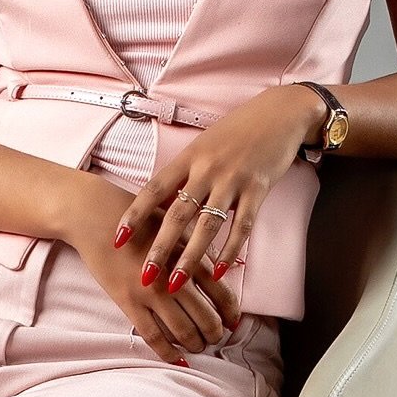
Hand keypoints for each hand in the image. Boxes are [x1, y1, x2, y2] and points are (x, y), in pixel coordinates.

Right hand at [58, 176, 242, 365]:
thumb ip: (195, 248)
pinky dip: (167, 351)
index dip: (230, 312)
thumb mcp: (175, 225)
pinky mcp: (128, 302)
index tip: (233, 322)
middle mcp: (174, 277)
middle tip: (216, 337)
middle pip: (206, 317)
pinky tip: (176, 358)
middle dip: (215, 332)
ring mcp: (150, 292)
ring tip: (198, 346)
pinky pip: (153, 335)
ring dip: (195, 344)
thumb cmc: (137, 216)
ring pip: (182, 330)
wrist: (94, 215)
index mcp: (189, 256)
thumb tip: (219, 272)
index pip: (221, 292)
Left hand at [111, 83, 324, 301]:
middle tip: (145, 276)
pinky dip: (230, 251)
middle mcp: (207, 169)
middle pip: (177, 214)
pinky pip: (242, 226)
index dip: (134, 215)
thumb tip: (158, 204)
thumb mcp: (202, 145)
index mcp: (188, 157)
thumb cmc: (236, 131)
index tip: (117, 239)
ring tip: (177, 283)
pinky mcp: (258, 189)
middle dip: (159, 248)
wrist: (279, 112)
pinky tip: (219, 272)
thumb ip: (183, 174)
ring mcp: (233, 180)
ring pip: (208, 225)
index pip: (154, 189)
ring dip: (191, 258)